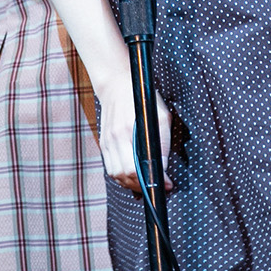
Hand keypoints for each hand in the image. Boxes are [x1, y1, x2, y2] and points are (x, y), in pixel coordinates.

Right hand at [96, 79, 173, 195]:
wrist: (117, 84)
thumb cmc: (143, 99)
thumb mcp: (161, 116)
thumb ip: (163, 142)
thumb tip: (164, 168)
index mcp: (128, 130)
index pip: (136, 168)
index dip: (153, 180)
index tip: (167, 184)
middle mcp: (115, 138)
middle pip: (125, 175)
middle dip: (143, 186)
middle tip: (159, 186)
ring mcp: (107, 141)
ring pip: (116, 175)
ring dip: (132, 184)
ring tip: (147, 183)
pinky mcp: (104, 143)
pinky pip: (111, 168)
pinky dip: (122, 176)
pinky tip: (134, 175)